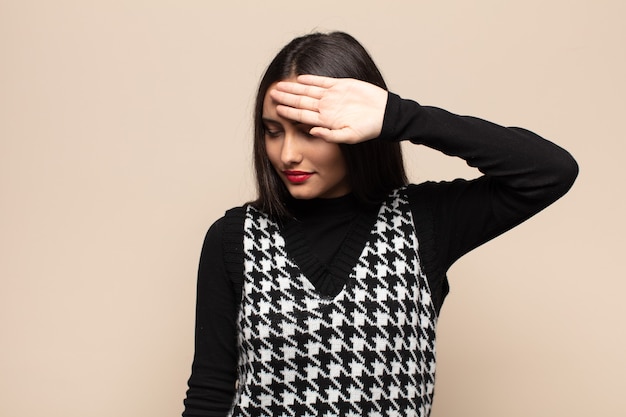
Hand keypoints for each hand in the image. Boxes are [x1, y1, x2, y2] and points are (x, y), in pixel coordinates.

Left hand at [269, 75, 387, 143]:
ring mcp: (333, 96)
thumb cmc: (369, 129)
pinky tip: (299, 78)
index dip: (288, 112)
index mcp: (326, 120)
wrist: (385, 114)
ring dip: (294, 88)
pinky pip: (323, 81)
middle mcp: (326, 107)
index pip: (302, 115)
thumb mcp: (349, 137)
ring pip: (308, 90)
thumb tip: (311, 132)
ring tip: (280, 85)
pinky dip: (311, 79)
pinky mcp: (342, 85)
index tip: (275, 109)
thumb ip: (330, 135)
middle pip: (301, 101)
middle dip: (286, 98)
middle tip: (271, 94)